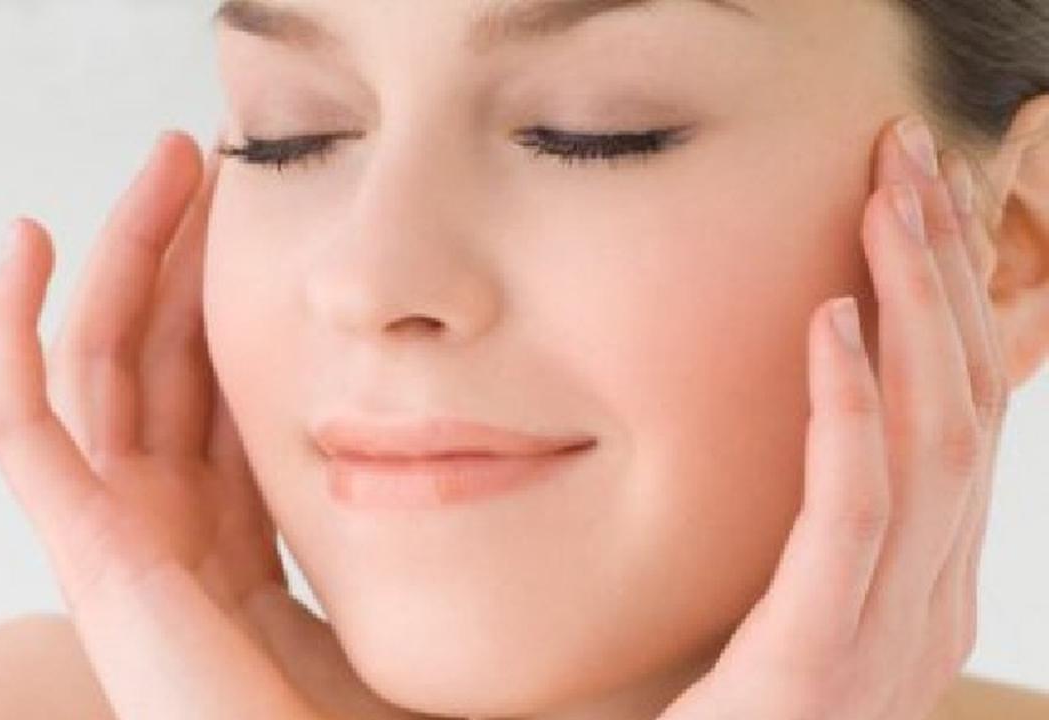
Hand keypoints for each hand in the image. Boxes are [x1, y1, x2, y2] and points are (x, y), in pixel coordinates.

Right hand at [0, 131, 446, 719]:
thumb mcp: (385, 582)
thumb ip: (390, 503)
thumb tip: (462, 421)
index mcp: (229, 540)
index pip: (212, 389)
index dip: (224, 295)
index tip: (259, 216)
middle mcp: (165, 530)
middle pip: (154, 361)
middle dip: (176, 253)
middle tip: (205, 160)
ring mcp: (120, 538)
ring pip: (95, 366)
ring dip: (117, 258)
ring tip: (158, 166)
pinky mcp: (90, 552)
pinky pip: (21, 426)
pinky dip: (5, 332)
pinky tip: (24, 244)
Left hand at [660, 115, 1009, 718]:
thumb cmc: (733, 710)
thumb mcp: (795, 599)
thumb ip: (828, 523)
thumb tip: (829, 407)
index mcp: (929, 587)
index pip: (966, 418)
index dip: (956, 301)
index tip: (919, 200)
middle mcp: (931, 605)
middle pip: (966, 408)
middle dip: (944, 276)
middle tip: (910, 162)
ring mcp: (889, 637)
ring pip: (933, 442)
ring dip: (913, 312)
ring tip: (883, 207)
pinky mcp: (817, 657)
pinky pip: (851, 512)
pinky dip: (849, 409)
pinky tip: (829, 325)